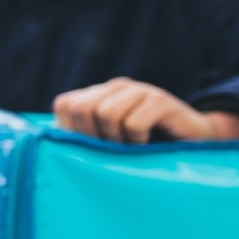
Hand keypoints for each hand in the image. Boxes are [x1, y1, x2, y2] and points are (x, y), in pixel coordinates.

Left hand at [53, 78, 238, 143]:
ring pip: (106, 114)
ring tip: (131, 148)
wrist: (194, 145)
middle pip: (83, 108)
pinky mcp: (161, 101)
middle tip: (113, 150)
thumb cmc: (145, 149)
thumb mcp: (108, 145)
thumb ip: (81, 141)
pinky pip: (133, 123)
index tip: (91, 149)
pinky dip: (136, 142)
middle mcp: (117, 87)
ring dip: (117, 141)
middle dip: (93, 137)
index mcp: (99, 95)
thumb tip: (44, 148)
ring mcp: (140, 90)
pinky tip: (147, 146)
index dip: (72, 131)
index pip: (65, 104)